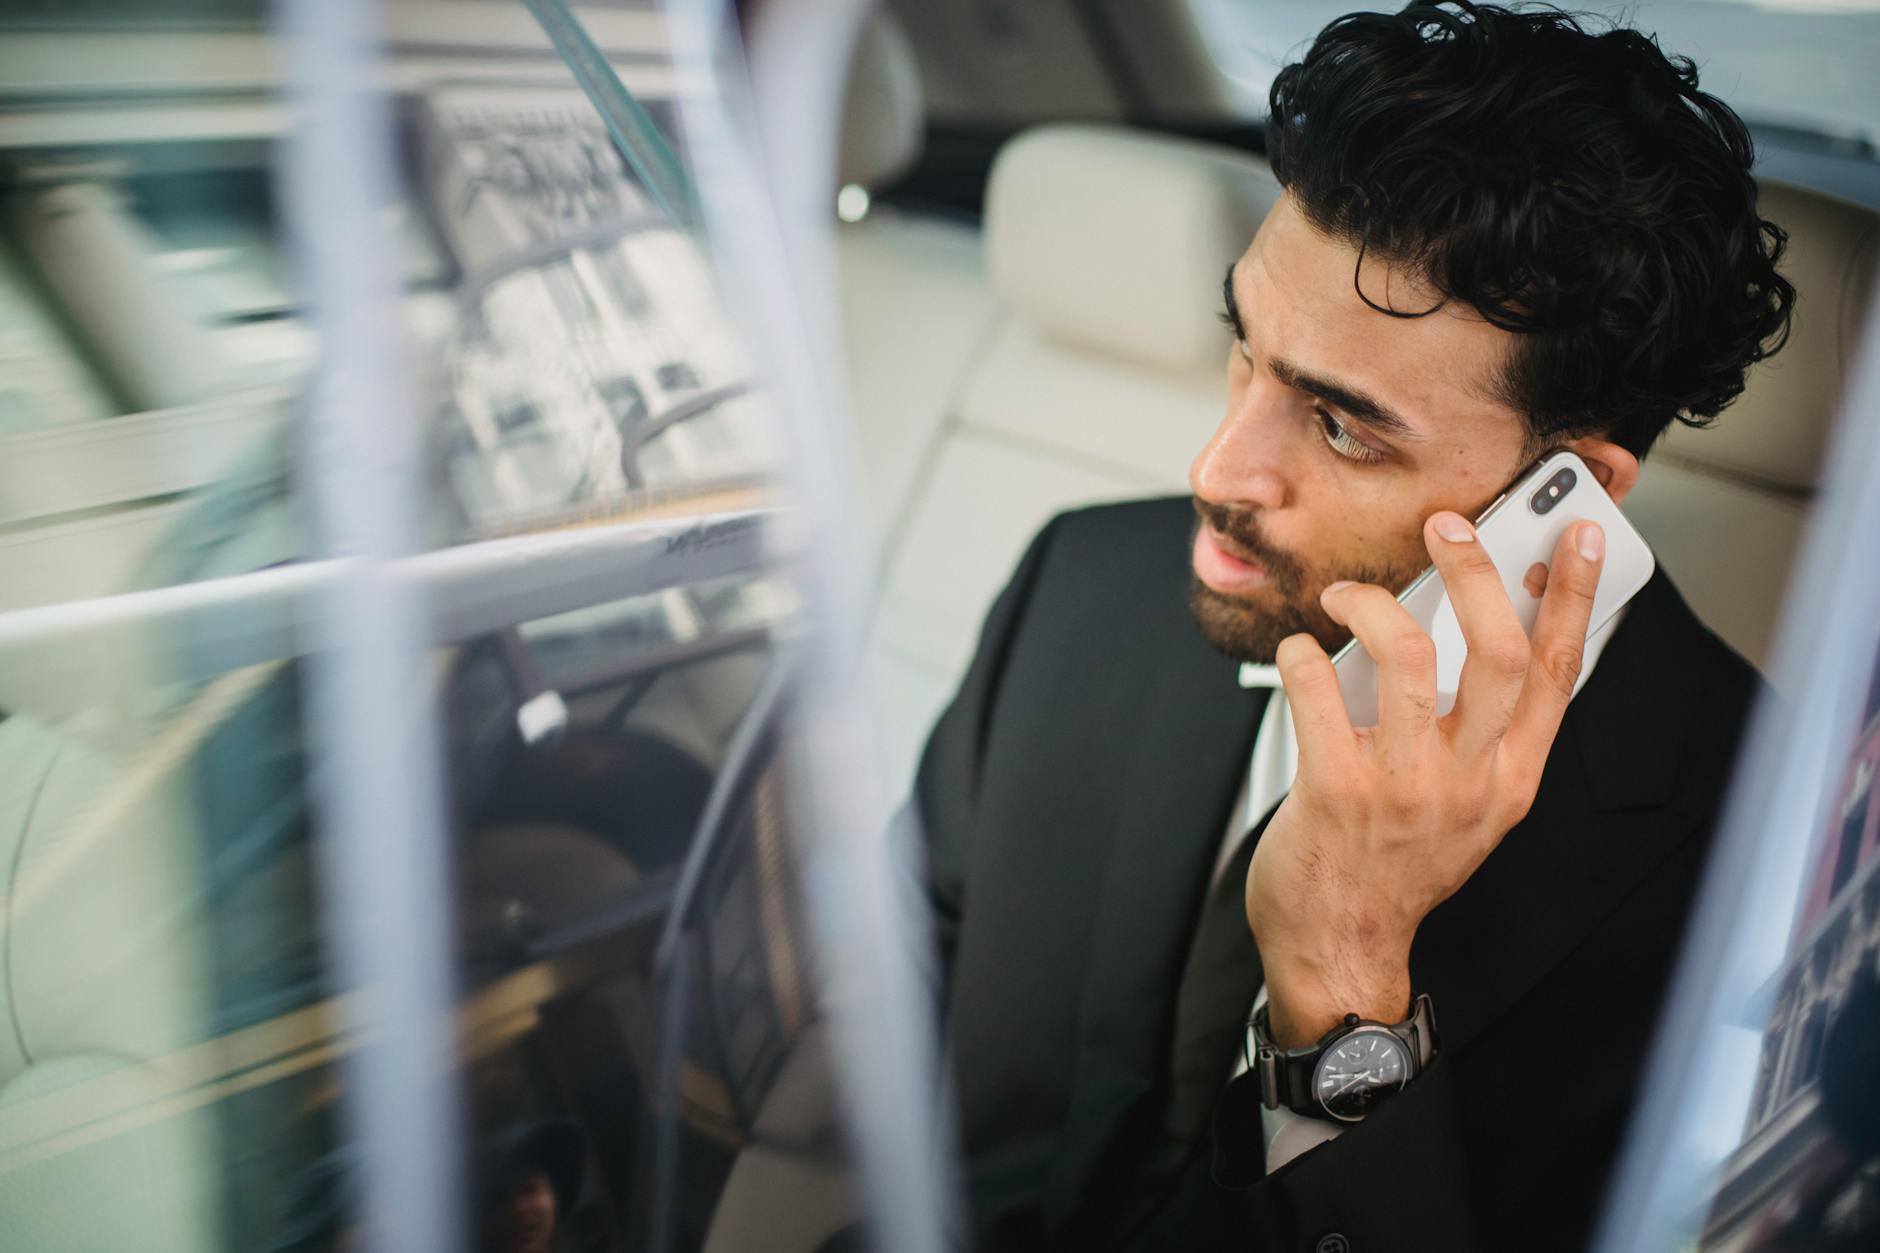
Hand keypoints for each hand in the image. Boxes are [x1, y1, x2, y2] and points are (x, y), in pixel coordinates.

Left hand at [1246, 511, 1606, 1046]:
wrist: (1339, 948)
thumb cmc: (1393, 872)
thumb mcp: (1463, 809)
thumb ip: (1469, 735)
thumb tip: (1452, 634)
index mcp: (1509, 780)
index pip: (1558, 674)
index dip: (1573, 598)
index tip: (1576, 537)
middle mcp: (1467, 781)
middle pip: (1497, 650)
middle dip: (1475, 571)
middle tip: (1446, 529)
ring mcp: (1403, 785)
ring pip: (1410, 655)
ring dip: (1371, 603)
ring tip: (1345, 596)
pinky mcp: (1336, 790)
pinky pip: (1320, 687)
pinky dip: (1302, 652)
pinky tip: (1298, 651)